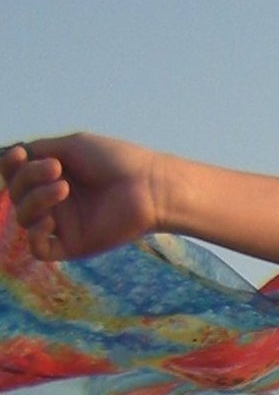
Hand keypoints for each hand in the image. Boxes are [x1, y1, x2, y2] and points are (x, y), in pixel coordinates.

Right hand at [1, 134, 161, 260]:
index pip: (17, 175)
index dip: (10, 166)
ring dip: (35, 200)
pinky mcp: (73, 244)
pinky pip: (38, 249)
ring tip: (63, 188)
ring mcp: (64, 223)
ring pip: (24, 218)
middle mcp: (57, 199)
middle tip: (56, 169)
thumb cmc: (118, 161)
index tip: (19, 155)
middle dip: (28, 179)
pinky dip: (34, 235)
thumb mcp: (74, 146)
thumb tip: (16, 154)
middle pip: (18, 194)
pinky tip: (50, 220)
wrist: (149, 186)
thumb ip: (41, 150)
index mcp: (56, 176)